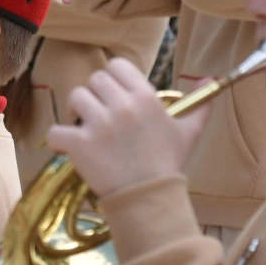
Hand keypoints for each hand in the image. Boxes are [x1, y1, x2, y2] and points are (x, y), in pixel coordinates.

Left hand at [47, 58, 212, 196]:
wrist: (150, 198)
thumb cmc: (168, 163)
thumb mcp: (189, 131)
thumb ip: (200, 103)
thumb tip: (209, 78)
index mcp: (145, 97)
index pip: (117, 66)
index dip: (114, 78)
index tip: (116, 96)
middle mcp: (121, 106)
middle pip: (95, 80)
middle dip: (97, 96)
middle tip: (102, 115)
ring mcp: (98, 125)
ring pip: (75, 98)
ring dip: (78, 112)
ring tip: (88, 129)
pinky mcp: (79, 145)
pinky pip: (56, 130)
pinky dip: (59, 139)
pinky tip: (69, 146)